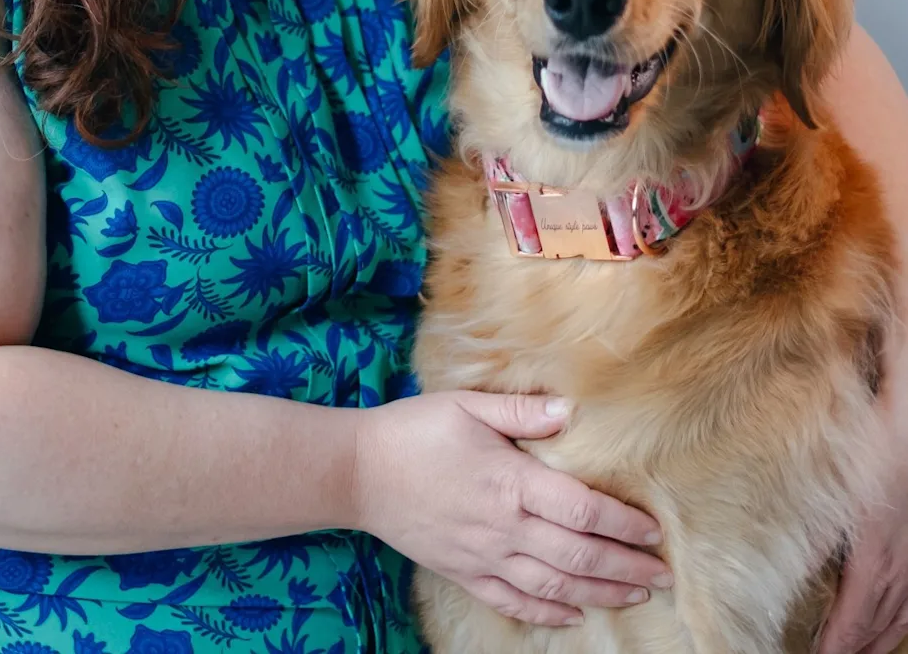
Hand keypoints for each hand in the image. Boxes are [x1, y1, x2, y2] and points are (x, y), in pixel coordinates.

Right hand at [352, 389, 670, 626]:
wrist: (358, 471)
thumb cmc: (414, 429)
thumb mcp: (468, 405)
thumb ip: (521, 410)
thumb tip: (570, 412)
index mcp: (510, 482)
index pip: (582, 511)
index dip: (623, 525)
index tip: (653, 531)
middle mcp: (503, 527)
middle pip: (577, 557)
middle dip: (625, 568)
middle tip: (663, 575)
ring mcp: (484, 556)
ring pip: (554, 587)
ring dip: (600, 594)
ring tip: (634, 595)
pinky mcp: (464, 572)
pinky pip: (513, 602)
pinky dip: (548, 614)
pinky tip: (574, 616)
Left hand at [818, 461, 907, 653]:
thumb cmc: (875, 457)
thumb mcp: (840, 495)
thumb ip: (815, 532)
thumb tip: (790, 562)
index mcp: (873, 562)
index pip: (853, 621)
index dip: (836, 646)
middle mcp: (899, 572)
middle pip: (876, 628)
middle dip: (854, 649)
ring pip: (899, 620)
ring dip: (877, 642)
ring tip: (859, 653)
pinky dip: (900, 622)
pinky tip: (894, 624)